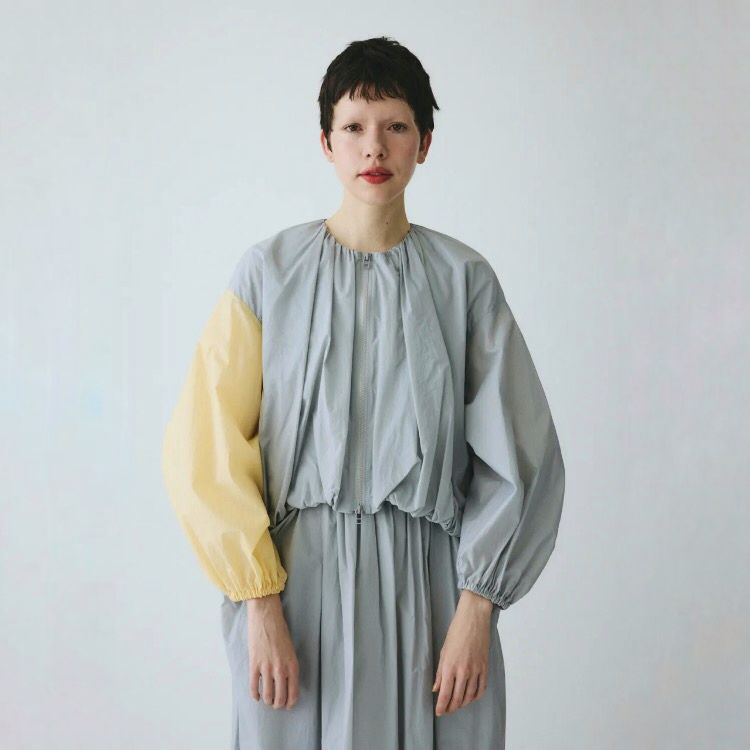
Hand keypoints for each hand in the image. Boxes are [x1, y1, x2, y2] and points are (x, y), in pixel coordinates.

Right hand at [246, 593, 299, 708]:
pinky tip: (257, 697)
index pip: (293, 693)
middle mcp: (281, 669)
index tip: (288, 705)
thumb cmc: (280, 630)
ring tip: (268, 701)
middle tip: (277, 704)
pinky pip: (254, 686)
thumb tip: (286, 683)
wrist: (266, 617)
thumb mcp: (291, 650)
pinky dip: (255, 694)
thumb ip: (289, 666)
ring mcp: (267, 668)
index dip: (290, 703)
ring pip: (267, 695)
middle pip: (280, 697)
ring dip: (268, 701)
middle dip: (278, 704)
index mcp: (292, 665)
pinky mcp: (254, 664)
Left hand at [432, 590, 493, 715]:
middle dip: (451, 707)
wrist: (474, 619)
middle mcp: (463, 671)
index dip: (441, 706)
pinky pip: (481, 688)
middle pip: (457, 698)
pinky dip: (475, 697)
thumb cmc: (456, 632)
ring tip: (457, 705)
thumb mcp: (443, 651)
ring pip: (469, 696)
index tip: (439, 712)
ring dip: (462, 704)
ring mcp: (475, 670)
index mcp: (449, 666)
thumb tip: (436, 688)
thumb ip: (439, 672)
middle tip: (446, 710)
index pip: (445, 694)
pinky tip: (470, 698)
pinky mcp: (485, 667)